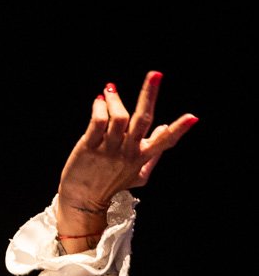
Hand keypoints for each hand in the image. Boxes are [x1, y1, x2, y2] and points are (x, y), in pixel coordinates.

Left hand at [56, 72, 197, 237]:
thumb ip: (154, 153)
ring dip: (115, 99)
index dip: (179, 130)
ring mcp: (108, 150)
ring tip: (110, 91)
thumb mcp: (138, 175)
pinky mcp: (89, 148)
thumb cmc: (111, 185)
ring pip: (118, 117)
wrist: (82, 201)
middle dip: (150, 95)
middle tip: (156, 74)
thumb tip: (164, 128)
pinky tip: (99, 103)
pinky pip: (98, 121)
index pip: (165, 143)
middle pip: (142, 120)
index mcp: (142, 158)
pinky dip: (99, 108)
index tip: (193, 117)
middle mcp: (127, 153)